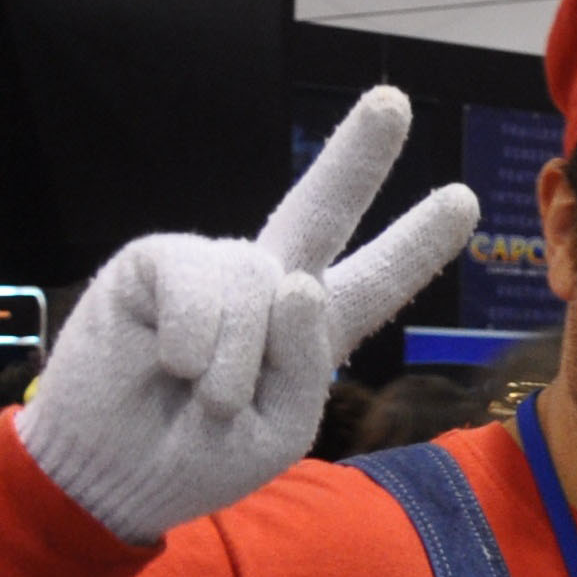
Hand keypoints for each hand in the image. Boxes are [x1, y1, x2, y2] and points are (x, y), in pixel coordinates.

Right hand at [15, 87, 478, 543]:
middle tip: (393, 102)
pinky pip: (200, 281)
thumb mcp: (283, 426)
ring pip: (258, 281)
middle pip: (321, 209)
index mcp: (311, 330)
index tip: (465, 200)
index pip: (376, 281)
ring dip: (239, 356)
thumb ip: (308, 359)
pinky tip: (173, 366)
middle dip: (357, 156)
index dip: (417, 243)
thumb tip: (296, 278)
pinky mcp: (156, 261)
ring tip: (210, 399)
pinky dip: (196, 337)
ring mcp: (212, 270)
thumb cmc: (199, 455)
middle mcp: (266, 287)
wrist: (111, 474)